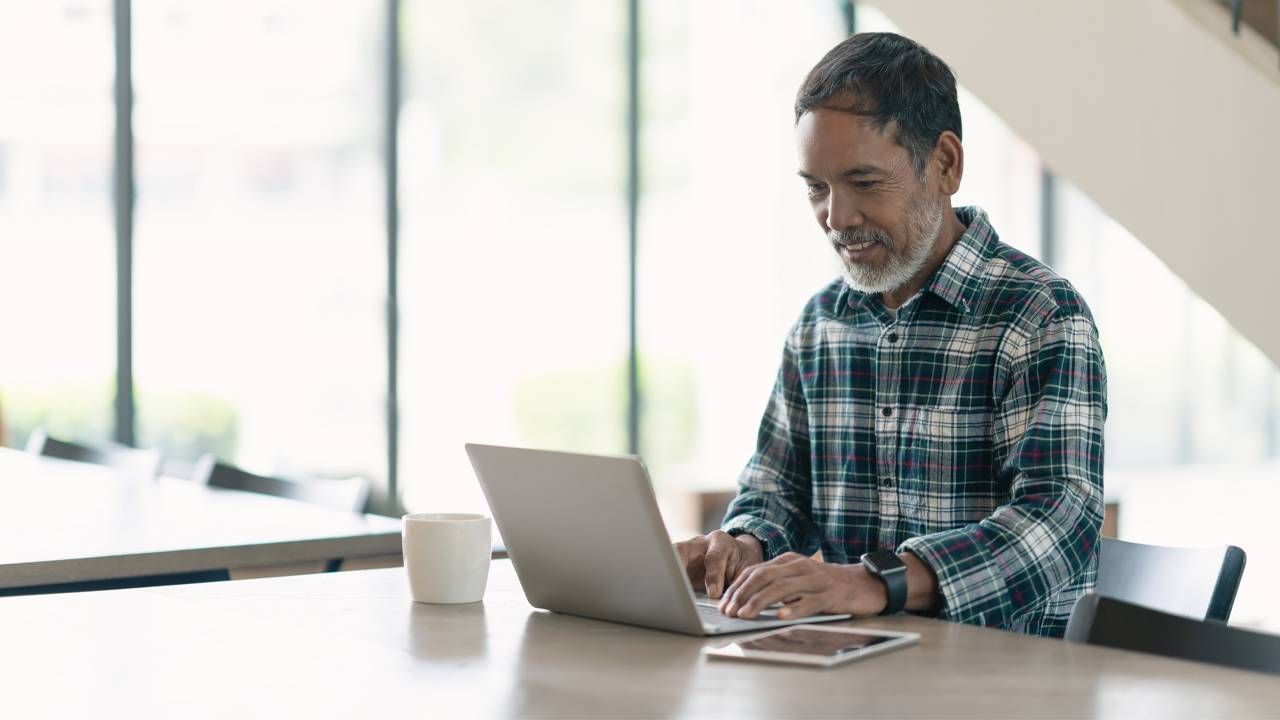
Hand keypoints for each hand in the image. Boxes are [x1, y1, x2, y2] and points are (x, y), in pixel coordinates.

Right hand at [673, 530, 763, 598]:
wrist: (738, 555)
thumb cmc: (742, 562)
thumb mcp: (746, 570)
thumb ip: (736, 583)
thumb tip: (725, 604)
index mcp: (720, 542)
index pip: (713, 558)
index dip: (713, 577)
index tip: (714, 594)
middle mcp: (698, 545)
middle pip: (681, 551)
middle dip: (675, 566)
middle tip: (675, 586)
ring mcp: (685, 554)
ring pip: (669, 560)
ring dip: (666, 576)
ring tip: (663, 593)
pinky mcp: (678, 567)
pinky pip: (668, 573)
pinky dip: (666, 584)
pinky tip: (665, 596)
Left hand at [719, 552, 887, 619]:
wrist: (864, 584)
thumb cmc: (827, 586)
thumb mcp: (798, 579)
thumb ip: (777, 585)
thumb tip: (747, 601)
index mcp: (788, 561)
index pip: (755, 571)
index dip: (737, 588)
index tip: (724, 604)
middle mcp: (799, 566)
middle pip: (763, 577)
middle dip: (742, 594)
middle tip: (729, 612)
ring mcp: (815, 579)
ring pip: (781, 588)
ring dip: (760, 602)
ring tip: (745, 615)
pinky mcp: (830, 594)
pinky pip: (809, 601)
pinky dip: (793, 609)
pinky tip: (780, 617)